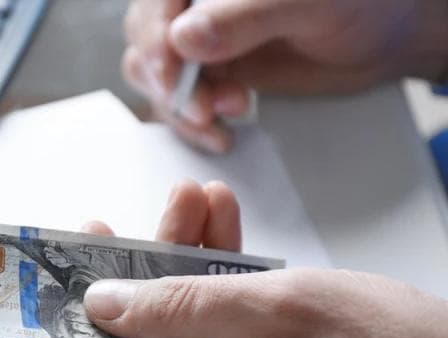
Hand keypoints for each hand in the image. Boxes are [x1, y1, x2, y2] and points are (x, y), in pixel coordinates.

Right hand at [123, 0, 447, 153]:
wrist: (381, 38)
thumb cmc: (358, 3)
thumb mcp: (308, 4)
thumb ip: (245, 17)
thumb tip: (184, 38)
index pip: (157, 6)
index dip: (156, 42)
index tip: (173, 78)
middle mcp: (194, 5)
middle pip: (147, 42)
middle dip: (170, 83)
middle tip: (208, 110)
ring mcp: (198, 40)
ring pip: (154, 76)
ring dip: (181, 107)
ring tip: (226, 117)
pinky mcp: (207, 73)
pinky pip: (176, 103)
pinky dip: (191, 124)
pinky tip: (221, 133)